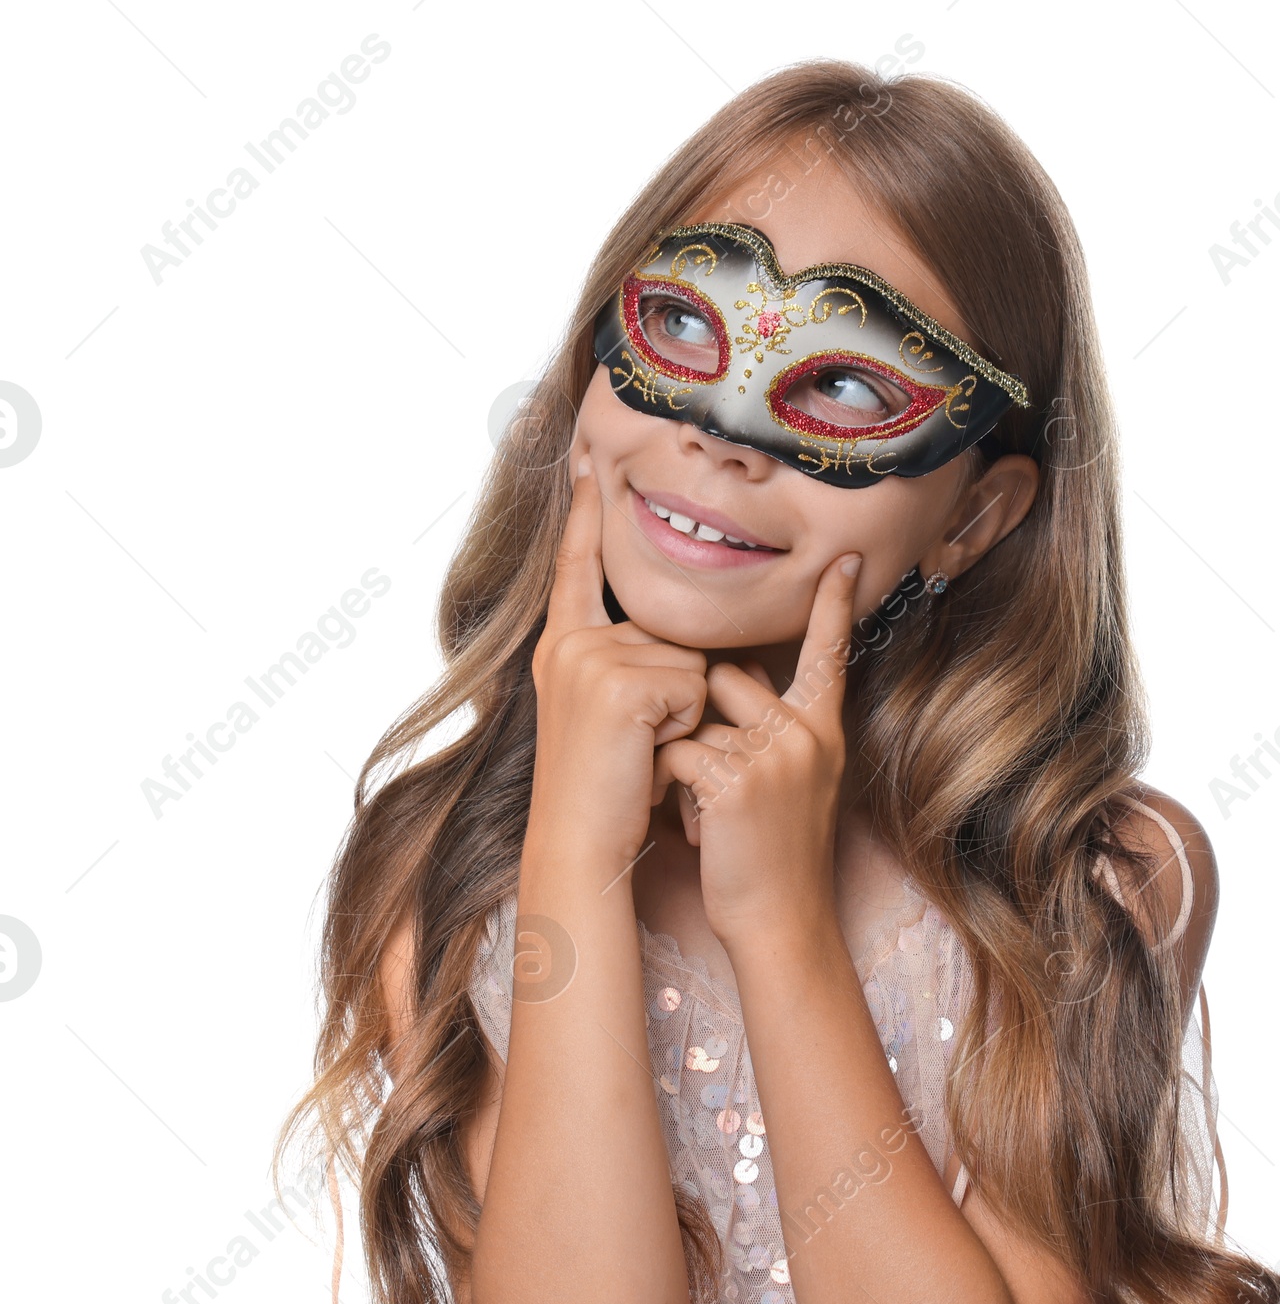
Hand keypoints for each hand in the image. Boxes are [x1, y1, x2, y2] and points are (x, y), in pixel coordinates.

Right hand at [527, 457, 709, 875]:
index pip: (577, 567)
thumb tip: (678, 642)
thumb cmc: (604, 789)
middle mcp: (570, 643)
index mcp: (562, 646)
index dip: (582, 516)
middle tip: (634, 743)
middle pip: (669, 628)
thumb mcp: (606, 712)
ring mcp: (590, 659)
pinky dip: (685, 724)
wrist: (580, 842)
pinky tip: (647, 754)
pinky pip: (692, 684)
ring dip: (684, 710)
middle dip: (676, 686)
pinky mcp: (619, 683)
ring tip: (640, 751)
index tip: (584, 461)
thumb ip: (626, 663)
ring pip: (689, 657)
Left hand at [651, 552, 861, 949]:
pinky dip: (673, 788)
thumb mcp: (798, 784)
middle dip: (704, 718)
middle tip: (718, 783)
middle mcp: (807, 733)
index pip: (828, 653)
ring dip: (685, 757)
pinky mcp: (739, 779)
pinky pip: (677, 750)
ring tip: (711, 812)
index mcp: (823, 730)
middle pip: (729, 677)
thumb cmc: (776, 856)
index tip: (842, 559)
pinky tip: (702, 828)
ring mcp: (776, 754)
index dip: (834, 605)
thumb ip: (778, 731)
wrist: (781, 922)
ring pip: (696, 714)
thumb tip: (728, 675)